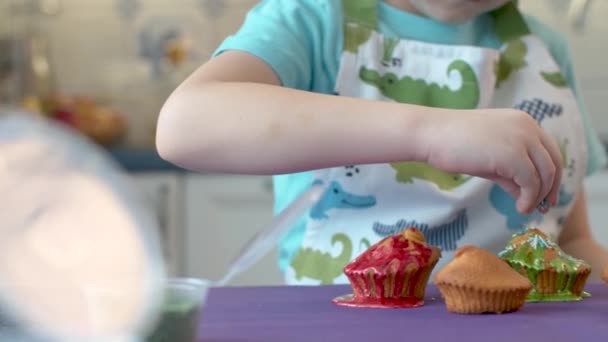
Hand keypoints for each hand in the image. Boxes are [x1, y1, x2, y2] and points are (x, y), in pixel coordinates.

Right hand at [422, 108, 561, 214]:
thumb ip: (511, 173)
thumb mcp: (490, 158)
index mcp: (523, 123)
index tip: (545, 195)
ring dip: (539, 196)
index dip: (551, 175)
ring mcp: (521, 139)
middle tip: (543, 207)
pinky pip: (531, 182)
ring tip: (525, 209)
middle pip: (553, 162)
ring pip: (546, 173)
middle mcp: (527, 127)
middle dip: (551, 188)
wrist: (431, 134)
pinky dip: (529, 198)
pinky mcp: (513, 155)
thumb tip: (527, 195)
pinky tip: (519, 207)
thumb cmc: (453, 144)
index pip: (549, 151)